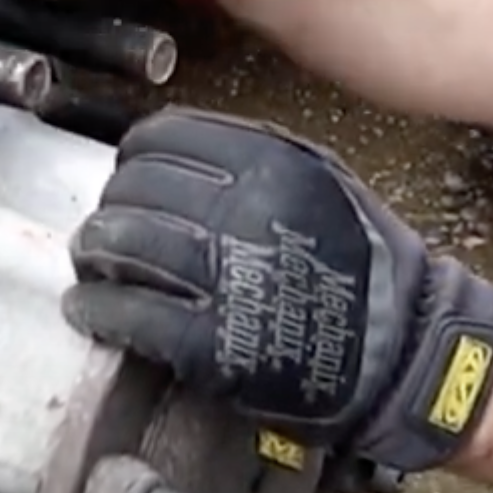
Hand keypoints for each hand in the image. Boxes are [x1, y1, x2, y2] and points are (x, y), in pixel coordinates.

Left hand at [64, 109, 492, 473]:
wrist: (405, 353)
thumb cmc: (364, 265)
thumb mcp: (321, 178)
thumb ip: (250, 156)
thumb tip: (168, 151)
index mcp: (267, 162)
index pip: (159, 139)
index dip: (133, 159)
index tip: (128, 177)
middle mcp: (240, 210)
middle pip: (131, 193)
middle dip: (109, 210)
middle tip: (105, 228)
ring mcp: (223, 276)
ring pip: (120, 247)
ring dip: (92, 256)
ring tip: (90, 266)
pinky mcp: (209, 342)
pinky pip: (128, 313)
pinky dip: (96, 309)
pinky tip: (88, 310)